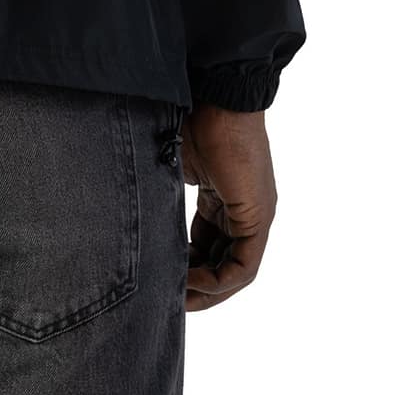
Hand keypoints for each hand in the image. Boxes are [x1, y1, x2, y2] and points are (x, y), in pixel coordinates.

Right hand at [177, 104, 276, 312]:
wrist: (216, 96)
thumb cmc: (192, 118)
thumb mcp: (174, 166)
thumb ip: (165, 193)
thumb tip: (138, 210)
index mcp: (225, 198)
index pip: (209, 244)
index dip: (187, 266)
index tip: (163, 276)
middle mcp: (244, 212)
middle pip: (222, 262)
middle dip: (196, 285)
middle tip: (168, 297)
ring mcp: (254, 216)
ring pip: (234, 270)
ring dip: (207, 290)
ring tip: (177, 298)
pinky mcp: (256, 218)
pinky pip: (243, 266)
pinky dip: (219, 281)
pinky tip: (192, 284)